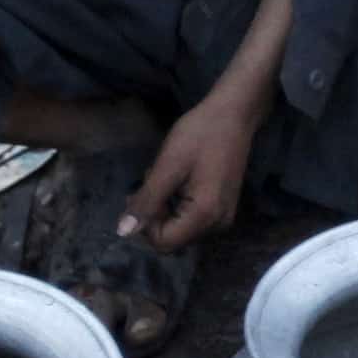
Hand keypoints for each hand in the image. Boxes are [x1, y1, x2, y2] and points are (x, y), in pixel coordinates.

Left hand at [126, 84, 267, 250]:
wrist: (234, 115)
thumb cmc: (200, 135)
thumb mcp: (168, 165)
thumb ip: (147, 201)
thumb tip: (123, 233)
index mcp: (205, 216)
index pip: (163, 242)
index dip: (146, 222)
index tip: (146, 190)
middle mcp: (217, 225)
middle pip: (172, 240)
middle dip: (155, 215)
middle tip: (153, 180)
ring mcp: (223, 219)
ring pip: (180, 231)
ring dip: (165, 210)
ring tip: (167, 178)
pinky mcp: (222, 210)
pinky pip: (191, 222)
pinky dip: (177, 207)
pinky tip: (178, 182)